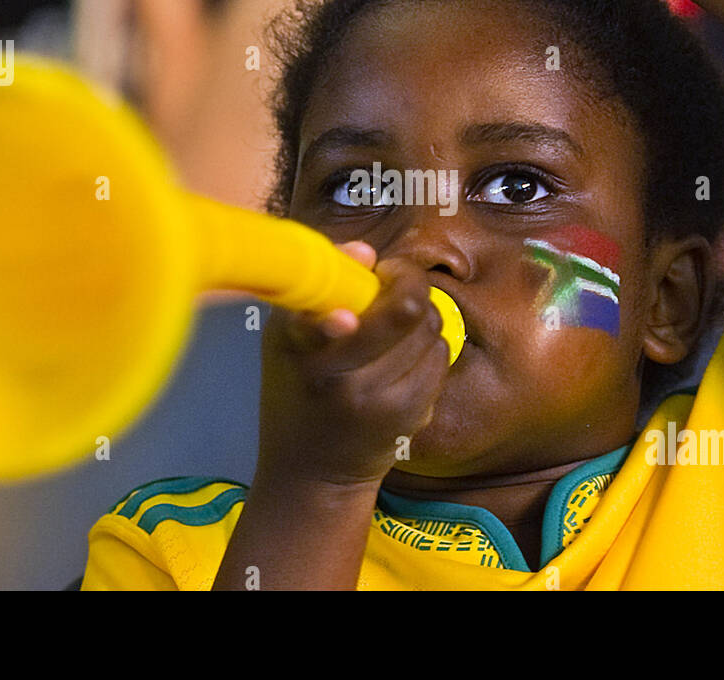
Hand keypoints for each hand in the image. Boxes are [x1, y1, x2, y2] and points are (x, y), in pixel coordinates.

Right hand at [257, 242, 450, 488]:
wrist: (310, 473)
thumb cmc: (295, 392)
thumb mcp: (284, 339)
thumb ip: (320, 288)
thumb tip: (367, 251)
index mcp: (303, 351)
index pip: (343, 314)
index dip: (377, 283)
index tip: (374, 279)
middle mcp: (341, 379)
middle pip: (409, 309)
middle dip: (410, 286)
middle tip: (396, 284)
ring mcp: (380, 402)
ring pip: (430, 330)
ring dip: (421, 318)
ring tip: (397, 326)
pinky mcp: (409, 417)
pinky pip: (439, 360)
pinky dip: (428, 349)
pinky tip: (405, 358)